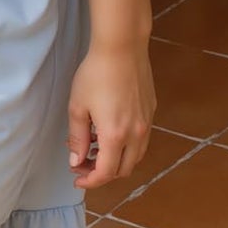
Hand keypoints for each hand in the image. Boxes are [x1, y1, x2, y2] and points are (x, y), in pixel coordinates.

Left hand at [67, 43, 155, 187]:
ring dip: (116, 161)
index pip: (105, 173)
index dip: (89, 181)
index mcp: (115, 134)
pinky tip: (109, 134)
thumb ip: (77, 139)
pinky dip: (126, 146)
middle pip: (123, 170)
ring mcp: (146, 120)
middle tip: (83, 165)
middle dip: (102, 174)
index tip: (77, 178)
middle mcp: (135, 131)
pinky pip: (141, 139)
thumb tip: (76, 161)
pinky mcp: (151, 109)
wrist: (122, 46)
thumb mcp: (77, 109)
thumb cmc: (96, 74)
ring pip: (135, 156)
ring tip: (95, 150)